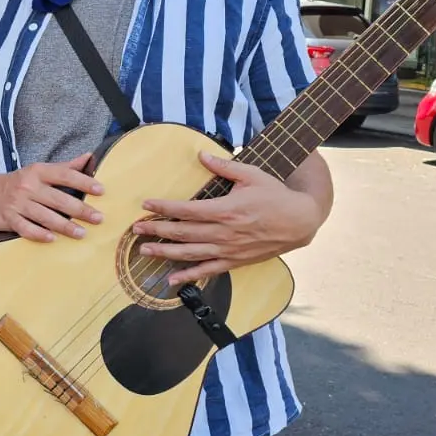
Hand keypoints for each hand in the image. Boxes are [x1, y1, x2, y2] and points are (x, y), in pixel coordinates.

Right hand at [0, 153, 103, 242]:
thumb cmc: (22, 182)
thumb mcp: (41, 171)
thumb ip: (66, 167)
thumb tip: (90, 157)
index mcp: (38, 171)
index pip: (64, 175)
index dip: (83, 182)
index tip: (101, 190)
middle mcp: (28, 186)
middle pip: (58, 199)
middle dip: (80, 209)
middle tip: (98, 218)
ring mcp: (17, 203)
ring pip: (44, 216)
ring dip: (65, 225)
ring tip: (82, 233)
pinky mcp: (9, 219)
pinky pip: (26, 228)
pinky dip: (39, 234)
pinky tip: (53, 239)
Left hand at [132, 151, 327, 286]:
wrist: (300, 222)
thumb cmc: (275, 195)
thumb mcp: (251, 174)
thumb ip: (224, 167)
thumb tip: (201, 155)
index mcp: (226, 209)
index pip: (187, 210)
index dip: (164, 208)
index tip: (146, 205)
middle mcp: (224, 232)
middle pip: (183, 233)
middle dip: (157, 231)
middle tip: (135, 229)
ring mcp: (229, 250)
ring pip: (190, 254)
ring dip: (165, 253)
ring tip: (144, 251)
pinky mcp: (235, 261)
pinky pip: (208, 271)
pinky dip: (189, 277)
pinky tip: (171, 281)